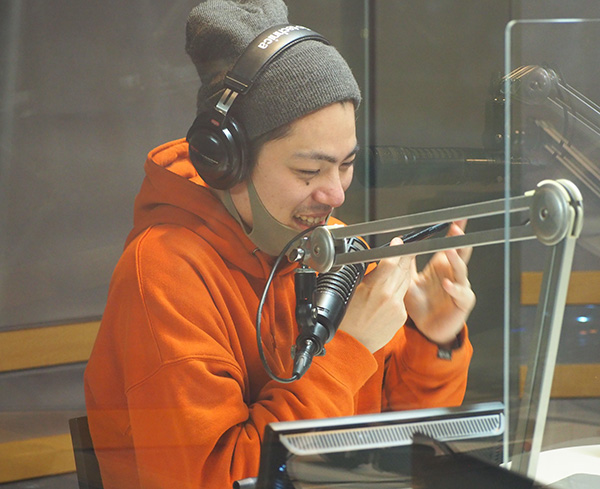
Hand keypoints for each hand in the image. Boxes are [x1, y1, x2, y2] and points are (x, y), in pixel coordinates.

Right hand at [339, 237, 411, 352]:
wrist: (353, 344)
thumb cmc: (346, 320)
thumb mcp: (351, 291)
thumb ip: (367, 276)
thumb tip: (375, 264)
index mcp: (375, 288)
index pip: (391, 262)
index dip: (397, 249)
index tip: (398, 242)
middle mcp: (389, 297)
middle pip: (402, 270)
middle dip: (404, 257)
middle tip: (405, 248)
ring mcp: (398, 307)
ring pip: (405, 282)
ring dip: (404, 271)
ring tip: (402, 263)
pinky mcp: (401, 316)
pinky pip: (403, 297)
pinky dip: (399, 290)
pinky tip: (395, 287)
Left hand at [404, 220, 475, 345]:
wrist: (426, 329)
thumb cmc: (420, 306)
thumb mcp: (408, 282)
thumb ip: (405, 265)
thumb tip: (398, 248)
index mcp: (440, 267)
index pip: (449, 245)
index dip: (453, 233)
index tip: (455, 219)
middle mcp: (452, 275)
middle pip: (460, 253)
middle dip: (459, 240)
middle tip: (456, 229)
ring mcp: (459, 287)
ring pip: (461, 270)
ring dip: (456, 260)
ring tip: (449, 251)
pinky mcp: (462, 302)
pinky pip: (461, 293)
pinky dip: (454, 288)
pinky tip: (447, 284)